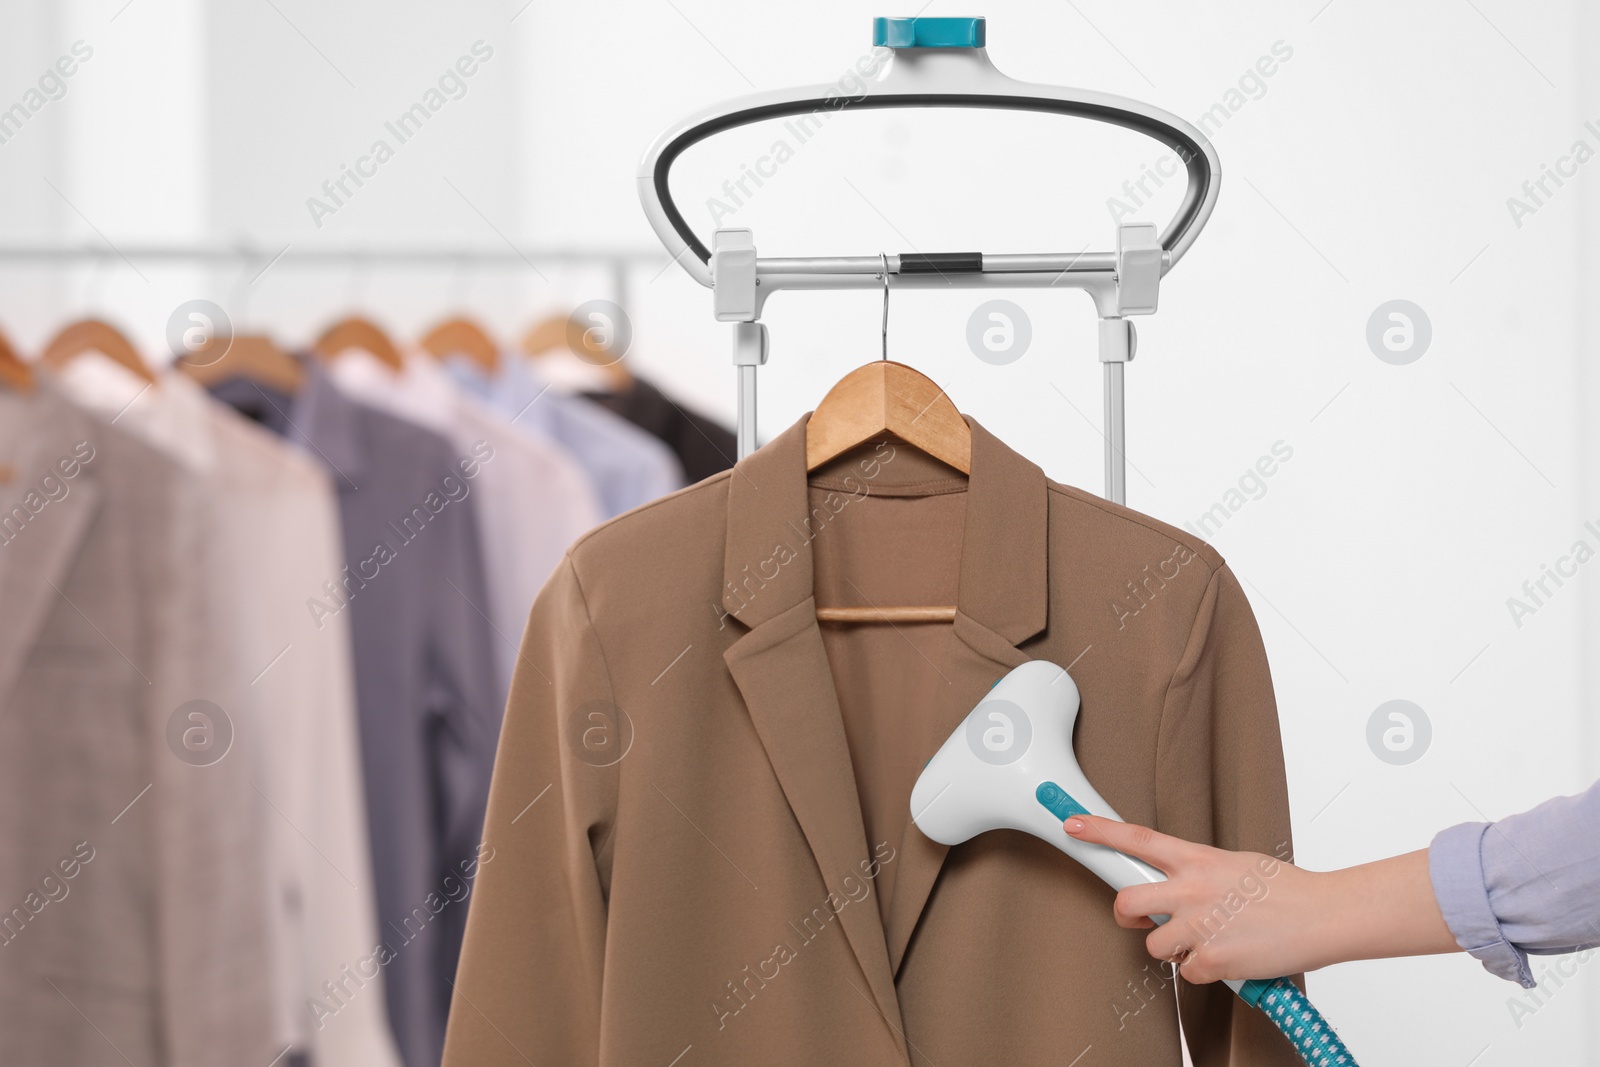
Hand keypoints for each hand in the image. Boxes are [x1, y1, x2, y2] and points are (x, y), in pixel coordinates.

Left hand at [1063, 814, 1322, 982]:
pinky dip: (1204, 971)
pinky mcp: (1212, 960)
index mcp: (1198, 859)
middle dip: (1126, 914)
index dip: (1099, 831)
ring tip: (1208, 940)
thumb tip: (1180, 881)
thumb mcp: (1236, 864)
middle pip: (1127, 901)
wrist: (1324, 916)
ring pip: (1155, 944)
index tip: (1071, 824)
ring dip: (1175, 948)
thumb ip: (1200, 871)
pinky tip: (1229, 958)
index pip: (1137, 838)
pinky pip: (1186, 973)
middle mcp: (1192, 889)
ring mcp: (1200, 926)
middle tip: (1142, 919)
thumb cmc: (1286, 890)